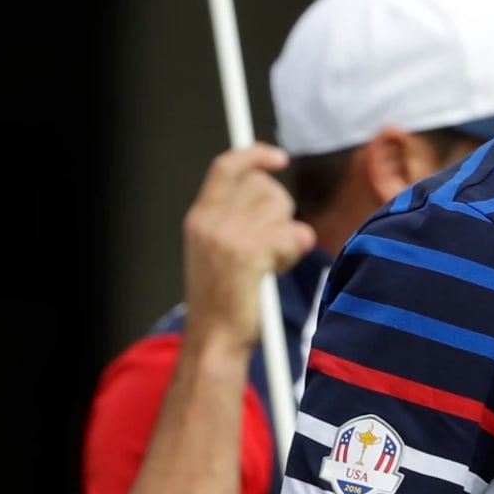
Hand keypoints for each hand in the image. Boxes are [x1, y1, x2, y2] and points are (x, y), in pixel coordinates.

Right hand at [180, 144, 316, 358]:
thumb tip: (272, 194)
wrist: (214, 338)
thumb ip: (237, 218)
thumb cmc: (225, 299)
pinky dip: (293, 252)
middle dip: (280, 210)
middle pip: (264, 186)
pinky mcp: (249, 252)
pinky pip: (293, 235)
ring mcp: (228, 235)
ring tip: (270, 263)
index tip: (279, 157)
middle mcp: (210, 221)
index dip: (255, 155)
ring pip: (282, 210)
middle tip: (273, 244)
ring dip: (287, 236)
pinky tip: (276, 271)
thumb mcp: (219, 249)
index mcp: (199, 217)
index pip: (226, 166)